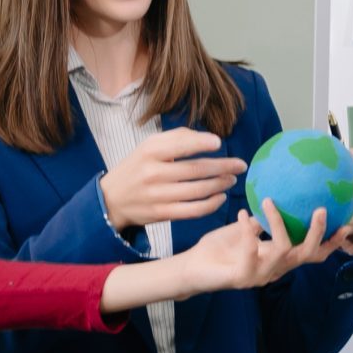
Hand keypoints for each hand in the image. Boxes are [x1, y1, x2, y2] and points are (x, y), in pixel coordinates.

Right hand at [97, 128, 247, 232]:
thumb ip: (176, 138)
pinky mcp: (162, 214)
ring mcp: (157, 195)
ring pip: (198, 191)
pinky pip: (193, 210)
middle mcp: (153, 173)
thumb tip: (206, 138)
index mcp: (149, 151)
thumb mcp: (148, 146)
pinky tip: (221, 197)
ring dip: (220, 185)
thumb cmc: (138, 167)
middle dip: (223, 167)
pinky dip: (211, 204)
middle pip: (195, 170)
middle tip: (240, 165)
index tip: (219, 142)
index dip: (201, 143)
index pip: (179, 145)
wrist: (112, 199)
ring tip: (232, 179)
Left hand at [177, 206, 325, 293]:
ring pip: (283, 251)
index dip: (330, 243)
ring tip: (271, 201)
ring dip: (278, 223)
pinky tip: (242, 213)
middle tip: (322, 209)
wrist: (192, 269)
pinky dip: (247, 230)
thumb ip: (262, 219)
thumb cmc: (219, 249)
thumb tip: (277, 193)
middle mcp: (275, 270)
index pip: (312, 254)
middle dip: (318, 234)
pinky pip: (251, 250)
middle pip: (307, 255)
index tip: (346, 223)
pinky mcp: (242, 277)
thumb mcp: (245, 229)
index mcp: (279, 259)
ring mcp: (260, 275)